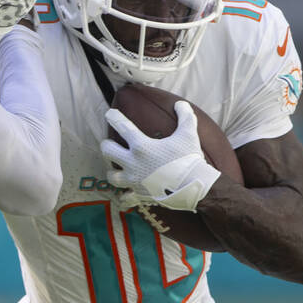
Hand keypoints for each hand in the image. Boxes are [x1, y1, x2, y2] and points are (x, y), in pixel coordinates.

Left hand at [100, 101, 219, 211]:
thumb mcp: (189, 134)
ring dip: (112, 171)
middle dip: (107, 146)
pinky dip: (124, 196)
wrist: (195, 187)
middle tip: (110, 144)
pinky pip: (125, 198)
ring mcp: (134, 180)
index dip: (114, 118)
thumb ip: (184, 116)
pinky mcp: (139, 195)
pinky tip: (124, 194)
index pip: (122, 127)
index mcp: (142, 146)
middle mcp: (133, 163)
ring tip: (115, 168)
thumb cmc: (190, 159)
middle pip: (107, 151)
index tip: (109, 114)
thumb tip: (180, 103)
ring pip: (111, 176)